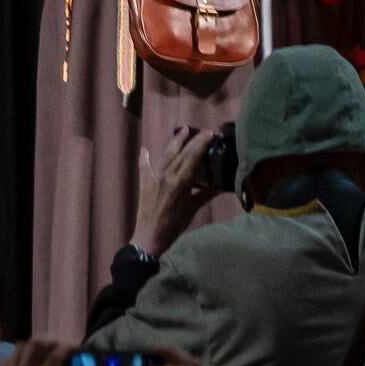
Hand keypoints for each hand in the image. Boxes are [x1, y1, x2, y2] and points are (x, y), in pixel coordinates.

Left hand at [0, 338, 74, 365]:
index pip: (55, 357)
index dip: (67, 349)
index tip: (77, 348)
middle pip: (37, 345)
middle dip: (51, 343)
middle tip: (61, 350)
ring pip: (21, 347)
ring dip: (34, 346)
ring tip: (45, 353)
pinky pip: (9, 357)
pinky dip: (20, 354)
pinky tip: (25, 364)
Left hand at [132, 125, 216, 259]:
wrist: (150, 234)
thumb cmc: (175, 223)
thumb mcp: (193, 208)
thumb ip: (205, 194)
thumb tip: (220, 185)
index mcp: (180, 181)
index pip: (193, 157)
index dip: (201, 143)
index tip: (209, 134)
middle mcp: (166, 174)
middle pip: (180, 152)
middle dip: (191, 140)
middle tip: (201, 131)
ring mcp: (153, 176)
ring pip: (165, 154)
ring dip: (174, 142)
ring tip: (182, 131)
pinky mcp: (143, 181)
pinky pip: (144, 165)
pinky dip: (145, 157)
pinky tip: (145, 148)